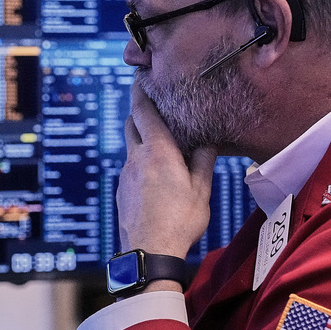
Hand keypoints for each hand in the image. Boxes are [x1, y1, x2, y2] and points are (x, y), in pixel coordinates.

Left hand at [117, 81, 217, 258]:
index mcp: (157, 151)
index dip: (140, 91)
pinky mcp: (121, 190)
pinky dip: (140, 160)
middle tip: (154, 105)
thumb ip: (203, 161)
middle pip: (131, 124)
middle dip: (139, 111)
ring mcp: (125, 175)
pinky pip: (130, 167)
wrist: (148, 252)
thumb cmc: (179, 221)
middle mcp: (136, 158)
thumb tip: (209, 140)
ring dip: (141, 138)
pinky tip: (154, 173)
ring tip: (160, 141)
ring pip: (130, 146)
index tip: (140, 76)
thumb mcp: (200, 190)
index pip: (143, 111)